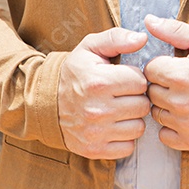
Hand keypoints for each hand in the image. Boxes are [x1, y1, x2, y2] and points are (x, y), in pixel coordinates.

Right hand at [57, 27, 149, 158]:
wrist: (46, 103)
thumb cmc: (75, 73)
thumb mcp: (90, 47)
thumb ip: (117, 38)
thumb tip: (142, 38)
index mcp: (99, 82)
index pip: (140, 81)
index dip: (134, 78)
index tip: (124, 78)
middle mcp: (97, 109)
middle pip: (142, 105)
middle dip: (136, 98)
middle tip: (122, 95)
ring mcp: (96, 133)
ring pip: (138, 127)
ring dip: (132, 119)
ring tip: (118, 110)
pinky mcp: (95, 150)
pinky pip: (128, 147)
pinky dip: (124, 138)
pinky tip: (113, 126)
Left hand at [143, 15, 188, 151]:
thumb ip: (175, 30)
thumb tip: (148, 21)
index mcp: (181, 75)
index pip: (149, 70)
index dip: (162, 66)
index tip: (175, 67)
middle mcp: (180, 101)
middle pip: (151, 92)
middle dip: (163, 85)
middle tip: (183, 83)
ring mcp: (186, 124)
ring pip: (156, 113)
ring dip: (167, 106)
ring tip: (187, 99)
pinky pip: (164, 135)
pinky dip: (172, 128)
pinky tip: (187, 117)